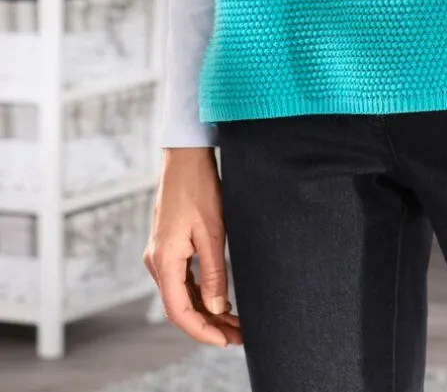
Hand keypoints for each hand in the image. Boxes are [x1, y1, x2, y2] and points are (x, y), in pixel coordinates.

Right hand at [144, 147, 242, 346]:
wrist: (184, 158)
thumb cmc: (199, 188)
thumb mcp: (212, 231)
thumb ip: (213, 272)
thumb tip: (216, 307)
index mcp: (164, 260)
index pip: (179, 311)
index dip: (202, 330)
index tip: (225, 340)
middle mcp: (156, 262)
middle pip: (180, 307)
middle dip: (208, 324)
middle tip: (238, 336)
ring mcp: (159, 255)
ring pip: (181, 295)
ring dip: (205, 310)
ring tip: (234, 323)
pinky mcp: (167, 248)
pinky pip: (181, 281)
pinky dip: (199, 294)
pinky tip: (219, 301)